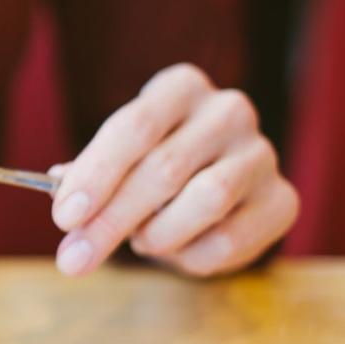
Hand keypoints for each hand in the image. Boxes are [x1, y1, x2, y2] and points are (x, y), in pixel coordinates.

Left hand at [50, 63, 298, 276]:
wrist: (218, 182)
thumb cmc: (153, 160)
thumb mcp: (117, 156)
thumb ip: (88, 173)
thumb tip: (61, 195)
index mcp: (180, 87)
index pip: (134, 127)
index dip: (95, 174)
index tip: (64, 216)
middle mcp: (228, 111)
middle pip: (164, 169)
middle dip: (111, 220)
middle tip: (75, 256)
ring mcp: (262, 154)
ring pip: (205, 201)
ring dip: (157, 235)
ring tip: (139, 241)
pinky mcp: (283, 200)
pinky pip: (230, 240)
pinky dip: (190, 256)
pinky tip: (176, 250)